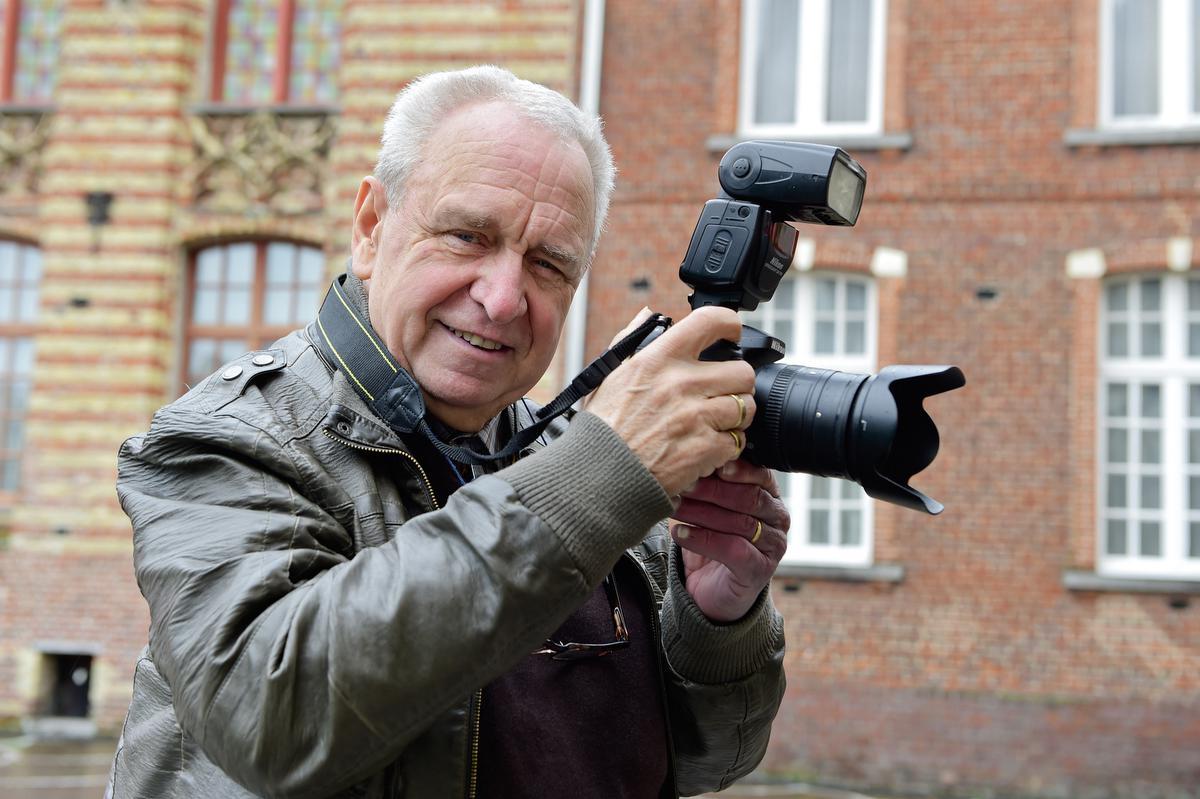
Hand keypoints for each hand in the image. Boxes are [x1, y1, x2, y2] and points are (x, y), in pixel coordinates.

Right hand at [585, 306, 756, 496]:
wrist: (598, 477)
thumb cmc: (602, 428)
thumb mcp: (609, 375)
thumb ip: (632, 340)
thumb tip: (649, 314)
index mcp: (657, 359)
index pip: (709, 322)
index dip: (729, 324)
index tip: (731, 332)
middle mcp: (679, 384)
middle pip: (742, 371)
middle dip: (737, 383)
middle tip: (724, 392)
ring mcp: (695, 417)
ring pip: (746, 407)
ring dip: (736, 417)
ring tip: (716, 423)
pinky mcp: (705, 449)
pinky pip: (736, 441)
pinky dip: (726, 447)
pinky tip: (706, 447)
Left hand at [670, 459, 789, 621]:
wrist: (709, 588)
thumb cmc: (711, 538)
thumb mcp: (709, 506)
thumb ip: (709, 483)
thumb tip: (689, 455)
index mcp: (770, 496)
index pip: (761, 475)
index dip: (739, 468)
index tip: (714, 463)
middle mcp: (778, 519)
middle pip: (751, 497)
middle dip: (714, 489)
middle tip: (684, 484)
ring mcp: (773, 546)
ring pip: (741, 523)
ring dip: (703, 513)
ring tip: (675, 506)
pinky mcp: (759, 571)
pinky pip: (734, 550)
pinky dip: (704, 540)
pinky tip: (680, 533)